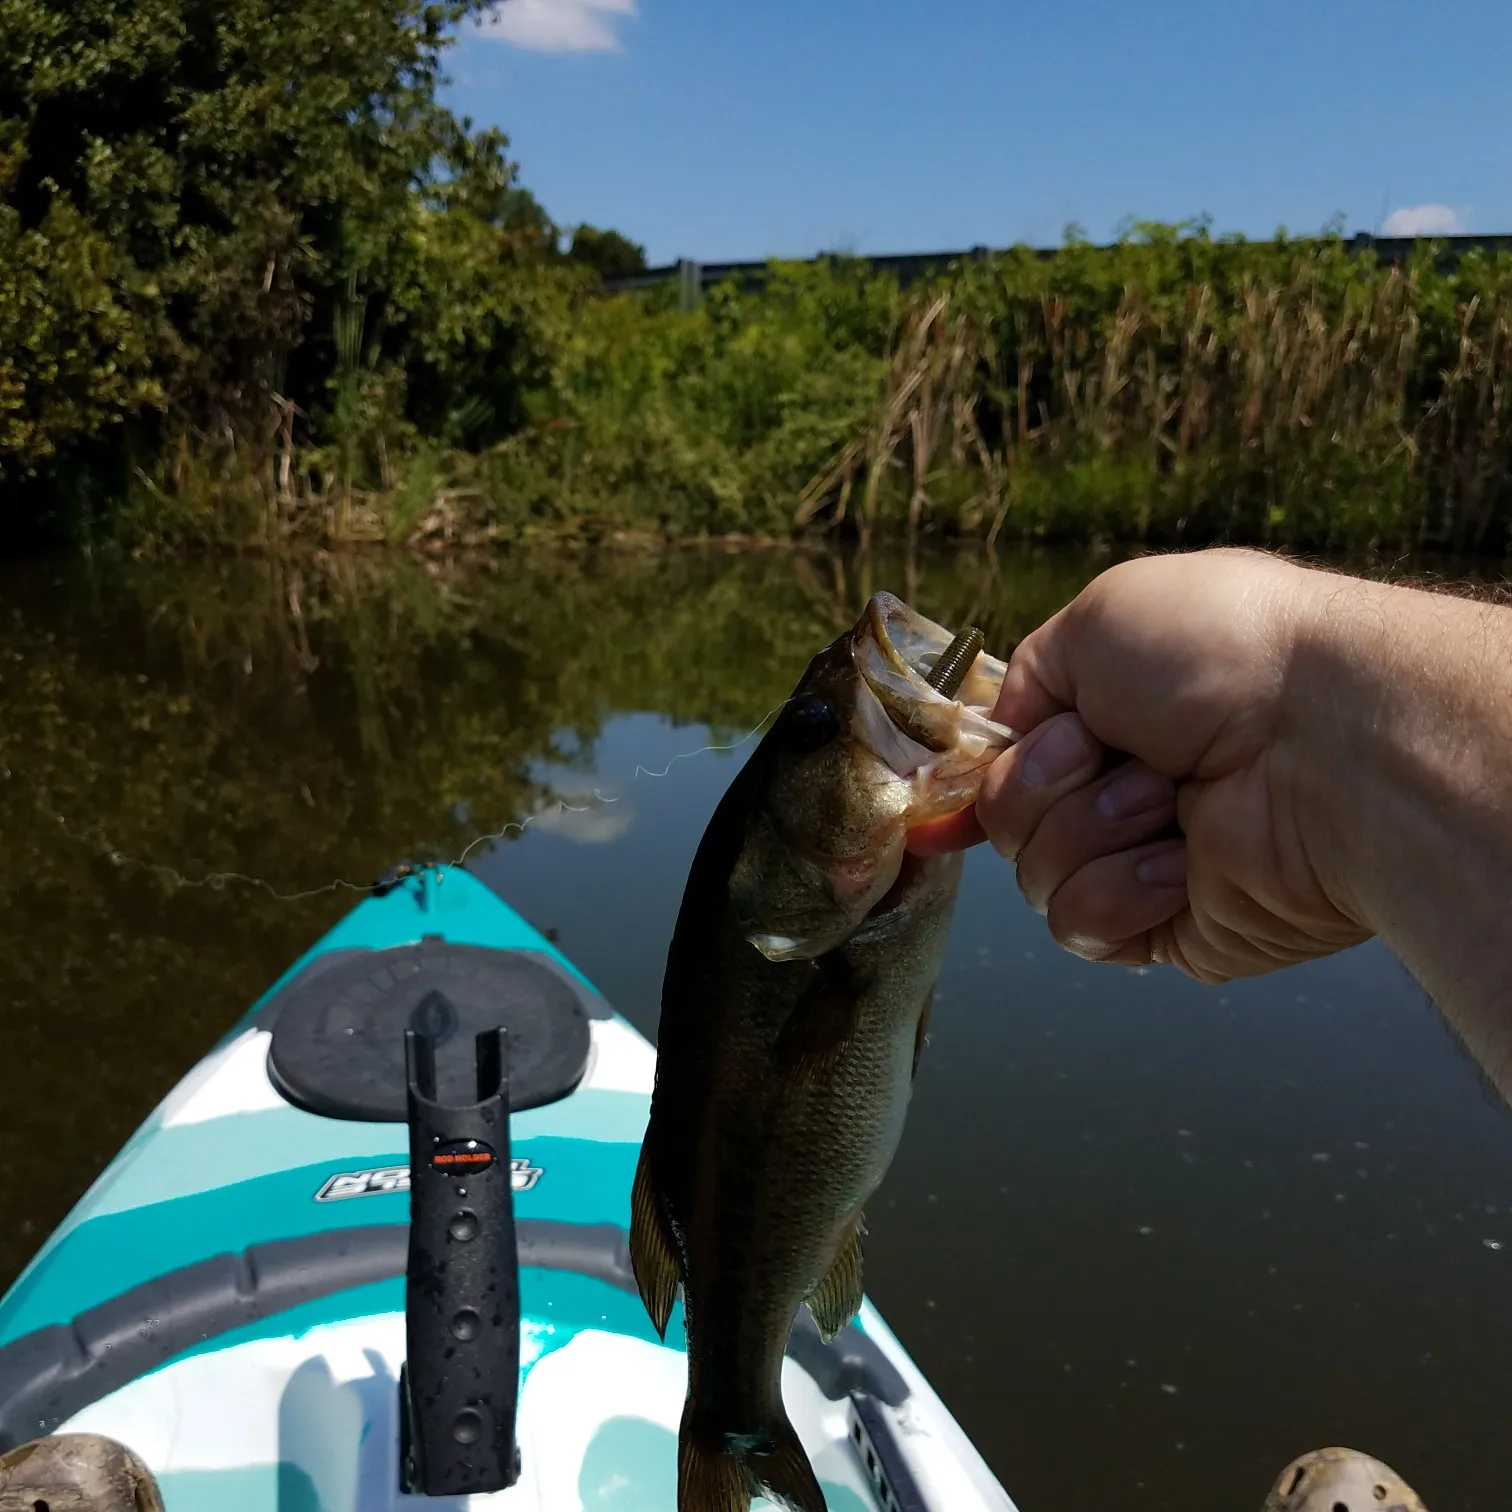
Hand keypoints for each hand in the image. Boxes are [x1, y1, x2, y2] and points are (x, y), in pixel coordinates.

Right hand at [912, 549, 1371, 980]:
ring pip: (1034, 877)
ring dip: (1088, 830)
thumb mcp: (1097, 622)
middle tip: (1122, 752)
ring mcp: (1143, 862)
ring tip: (1168, 800)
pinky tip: (1177, 863)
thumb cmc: (1222, 654)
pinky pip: (1081, 928)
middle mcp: (1123, 789)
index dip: (980, 769)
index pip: (1006, 760)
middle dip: (1046, 784)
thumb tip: (987, 746)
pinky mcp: (1167, 929)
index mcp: (1109, 717)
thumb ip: (1023, 684)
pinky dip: (1116, 891)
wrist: (1324, 739)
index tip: (968, 768)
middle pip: (1006, 819)